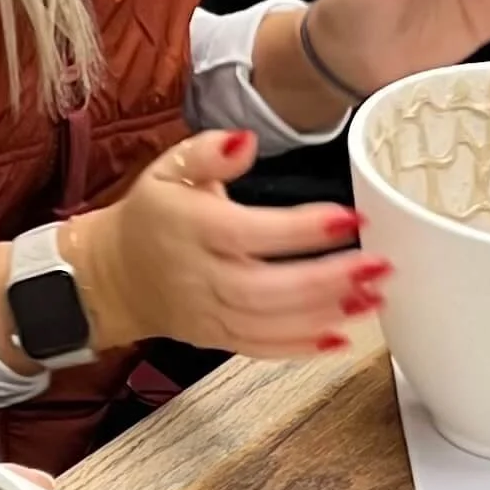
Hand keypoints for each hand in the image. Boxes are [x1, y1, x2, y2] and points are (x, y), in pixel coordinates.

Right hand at [67, 128, 389, 357]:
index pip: (250, 232)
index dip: (302, 229)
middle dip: (328, 281)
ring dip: (326, 315)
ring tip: (374, 299)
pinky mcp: (216, 338)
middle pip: (267, 288)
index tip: (350, 219)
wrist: (112, 275)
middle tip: (378, 267)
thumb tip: (246, 140)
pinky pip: (261, 348)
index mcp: (191, 227)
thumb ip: (208, 150)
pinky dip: (301, 349)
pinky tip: (341, 338)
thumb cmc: (151, 217)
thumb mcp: (169, 168)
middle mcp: (201, 276)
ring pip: (269, 322)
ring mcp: (208, 314)